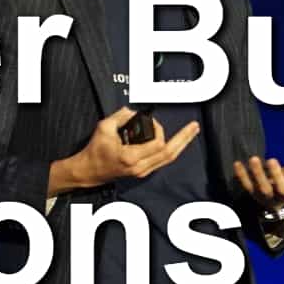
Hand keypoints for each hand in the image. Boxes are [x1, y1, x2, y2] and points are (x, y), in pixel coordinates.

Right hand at [58, 107, 200, 190]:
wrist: (89, 171)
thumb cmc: (95, 151)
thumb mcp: (104, 128)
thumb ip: (120, 116)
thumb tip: (133, 111)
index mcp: (131, 157)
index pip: (157, 144)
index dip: (158, 129)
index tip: (150, 122)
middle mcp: (139, 167)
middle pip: (169, 153)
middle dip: (183, 139)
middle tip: (194, 127)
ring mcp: (142, 172)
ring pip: (169, 159)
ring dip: (181, 145)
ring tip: (191, 133)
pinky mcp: (143, 172)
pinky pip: (162, 160)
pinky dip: (171, 149)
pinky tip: (178, 142)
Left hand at [231, 149, 283, 208]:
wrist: (276, 199)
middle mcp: (281, 194)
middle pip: (279, 189)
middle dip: (276, 176)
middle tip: (272, 160)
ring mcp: (266, 194)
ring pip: (261, 188)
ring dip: (257, 174)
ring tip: (253, 158)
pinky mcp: (252, 192)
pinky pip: (245, 185)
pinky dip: (241, 176)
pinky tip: (237, 164)